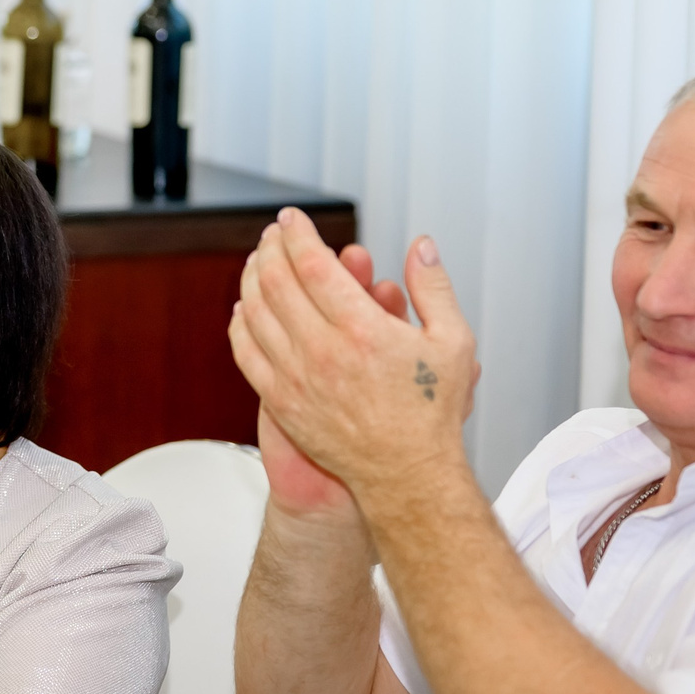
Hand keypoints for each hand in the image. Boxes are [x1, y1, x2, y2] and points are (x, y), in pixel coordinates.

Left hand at [229, 211, 479, 497]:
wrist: (406, 474)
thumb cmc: (432, 411)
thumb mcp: (453, 343)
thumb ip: (434, 289)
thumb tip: (422, 246)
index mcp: (363, 329)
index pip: (313, 265)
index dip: (297, 234)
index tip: (292, 218)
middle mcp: (323, 350)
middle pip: (277, 281)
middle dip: (270, 248)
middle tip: (272, 234)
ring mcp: (296, 377)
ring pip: (256, 312)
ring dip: (252, 279)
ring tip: (258, 261)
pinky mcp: (280, 401)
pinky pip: (246, 352)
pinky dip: (241, 323)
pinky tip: (245, 308)